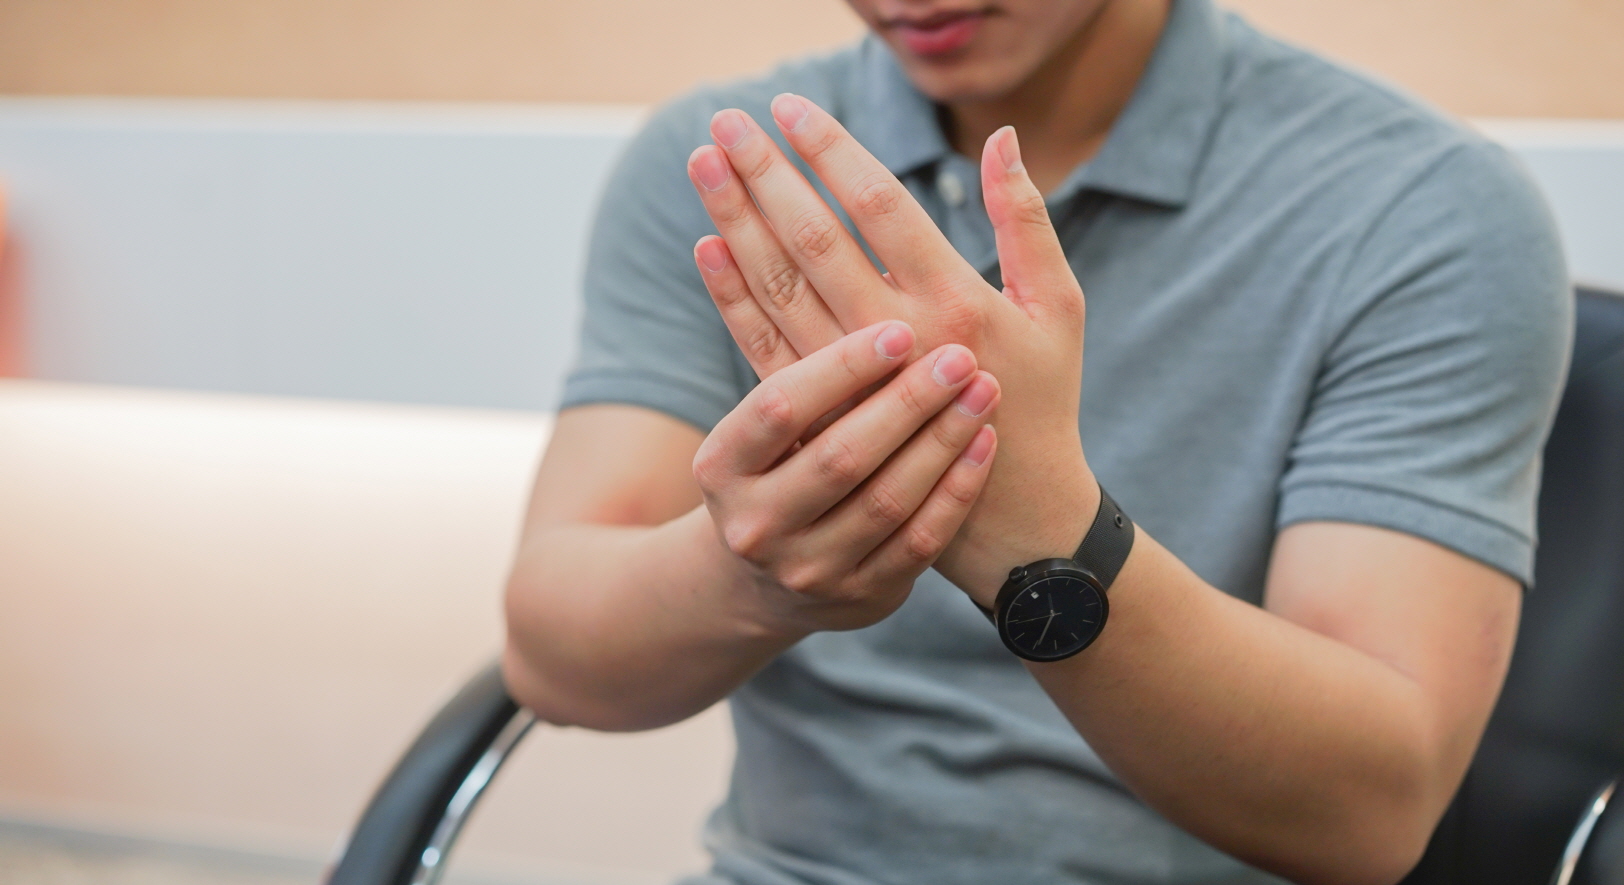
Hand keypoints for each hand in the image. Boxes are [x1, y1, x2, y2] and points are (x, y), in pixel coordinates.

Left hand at [687, 95, 1096, 601]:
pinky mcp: (824, 425)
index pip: (881, 207)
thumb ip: (1028, 223)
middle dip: (767, 176)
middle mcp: (899, 345)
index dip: (833, 152)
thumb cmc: (1043, 404)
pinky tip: (707, 246)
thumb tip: (1004, 137)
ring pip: (781, 290)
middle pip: (816, 241)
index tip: (792, 107)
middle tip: (728, 119)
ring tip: (704, 163)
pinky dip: (733, 299)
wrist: (1013, 522)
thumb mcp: (1057, 311)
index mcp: (957, 306)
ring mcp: (853, 389)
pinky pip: (765, 351)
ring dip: (738, 223)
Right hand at [693, 320, 1000, 633]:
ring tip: (985, 387)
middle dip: (905, 403)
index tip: (898, 328)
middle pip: (839, 458)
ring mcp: (810, 571)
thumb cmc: (775, 463)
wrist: (768, 576)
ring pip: (886, 502)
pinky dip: (957, 490)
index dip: (838, 368)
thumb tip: (730, 235)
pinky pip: (921, 542)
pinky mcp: (863, 598)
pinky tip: (986, 443)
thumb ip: (770, 346)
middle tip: (959, 356)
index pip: (778, 409)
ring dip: (942, 441)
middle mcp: (757, 527)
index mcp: (721, 468)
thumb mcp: (756, 419)